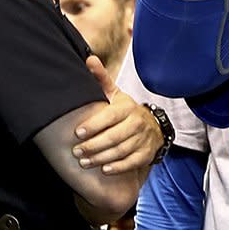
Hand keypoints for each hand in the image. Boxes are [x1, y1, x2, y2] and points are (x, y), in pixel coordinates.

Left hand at [72, 56, 163, 173]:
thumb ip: (101, 79)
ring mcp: (143, 139)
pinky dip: (118, 167)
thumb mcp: (115, 94)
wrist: (152, 127)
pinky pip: (133, 162)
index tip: (77, 133)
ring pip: (121, 151)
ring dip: (101, 158)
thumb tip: (89, 59)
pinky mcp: (147, 153)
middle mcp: (137, 123)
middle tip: (76, 152)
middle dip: (94, 146)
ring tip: (84, 162)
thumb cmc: (125, 111)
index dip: (94, 125)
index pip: (110, 117)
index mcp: (128, 107)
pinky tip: (104, 170)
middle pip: (114, 137)